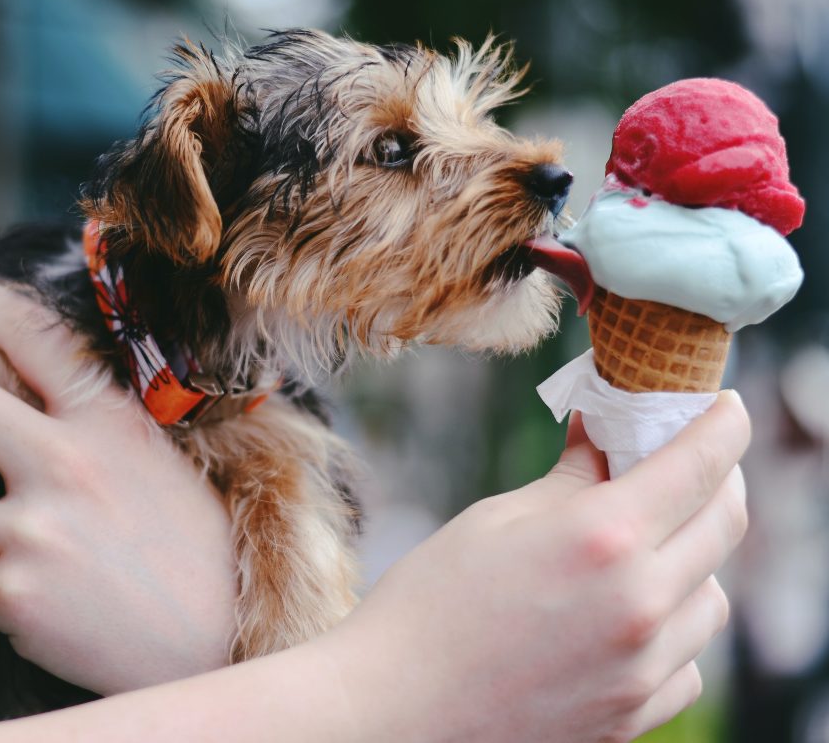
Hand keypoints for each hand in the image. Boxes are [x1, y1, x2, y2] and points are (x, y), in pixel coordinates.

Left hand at [0, 275, 236, 695]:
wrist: (215, 642)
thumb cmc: (200, 552)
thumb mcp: (162, 466)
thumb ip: (100, 434)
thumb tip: (38, 414)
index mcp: (111, 423)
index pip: (35, 337)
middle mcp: (66, 461)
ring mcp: (35, 525)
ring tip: (53, 568)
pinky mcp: (13, 589)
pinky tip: (51, 606)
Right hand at [322, 393, 748, 742]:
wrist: (392, 710)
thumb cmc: (429, 604)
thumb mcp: (495, 521)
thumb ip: (569, 479)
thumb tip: (603, 435)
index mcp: (603, 538)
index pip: (699, 464)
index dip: (722, 424)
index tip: (725, 406)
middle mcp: (640, 604)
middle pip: (724, 525)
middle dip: (717, 481)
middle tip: (687, 463)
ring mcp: (641, 669)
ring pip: (712, 599)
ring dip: (694, 559)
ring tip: (645, 547)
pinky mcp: (631, 716)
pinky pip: (686, 662)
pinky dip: (672, 630)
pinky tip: (626, 616)